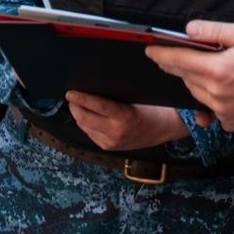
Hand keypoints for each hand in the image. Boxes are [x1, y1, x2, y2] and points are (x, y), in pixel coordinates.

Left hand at [66, 91, 188, 150]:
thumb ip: (114, 94)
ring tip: (77, 104)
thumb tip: (92, 86)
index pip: (96, 106)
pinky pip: (89, 133)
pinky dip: (85, 123)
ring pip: (84, 127)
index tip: (70, 92)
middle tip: (71, 96)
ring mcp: (111, 142)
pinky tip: (87, 115)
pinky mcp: (108, 147)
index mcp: (124, 117)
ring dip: (78, 115)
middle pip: (84, 118)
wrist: (162, 128)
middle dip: (75, 106)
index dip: (81, 98)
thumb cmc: (151, 107)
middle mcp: (115, 132)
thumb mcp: (135, 96)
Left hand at [145, 20, 233, 134]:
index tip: (149, 49)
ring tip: (206, 68)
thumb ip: (215, 31)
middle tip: (175, 55)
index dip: (161, 54)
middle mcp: (217, 95)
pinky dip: (213, 99)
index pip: (179, 61)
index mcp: (218, 71)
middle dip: (179, 66)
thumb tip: (189, 30)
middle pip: (186, 79)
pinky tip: (225, 88)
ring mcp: (226, 112)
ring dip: (196, 82)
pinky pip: (214, 111)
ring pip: (198, 95)